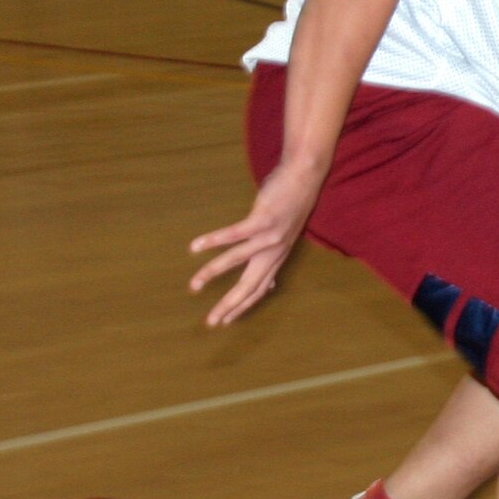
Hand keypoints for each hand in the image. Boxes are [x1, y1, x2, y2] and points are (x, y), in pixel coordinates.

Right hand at [188, 161, 321, 325]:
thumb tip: (272, 284)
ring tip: (194, 285)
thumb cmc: (290, 205)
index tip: (224, 321)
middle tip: (210, 321)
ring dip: (213, 273)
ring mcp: (270, 236)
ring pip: (238, 260)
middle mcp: (275, 251)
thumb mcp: (286, 237)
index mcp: (278, 257)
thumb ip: (276, 260)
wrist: (305, 177)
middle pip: (250, 285)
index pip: (259, 289)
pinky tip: (195, 246)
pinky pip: (235, 233)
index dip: (242, 307)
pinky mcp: (263, 219)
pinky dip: (214, 240)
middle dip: (230, 305)